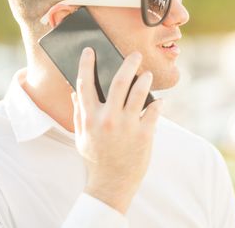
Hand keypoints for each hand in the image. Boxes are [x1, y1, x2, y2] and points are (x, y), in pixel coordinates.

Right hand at [71, 47, 162, 213]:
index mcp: (90, 118)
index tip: (90, 50)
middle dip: (128, 63)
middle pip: (119, 82)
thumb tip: (75, 90)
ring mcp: (127, 126)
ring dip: (145, 79)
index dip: (86, 64)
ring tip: (147, 75)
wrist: (111, 185)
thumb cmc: (95, 158)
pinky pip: (154, 111)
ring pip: (139, 92)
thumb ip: (79, 112)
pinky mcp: (144, 134)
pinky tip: (159, 101)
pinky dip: (158, 103)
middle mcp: (108, 119)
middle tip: (134, 54)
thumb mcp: (81, 136)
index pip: (85, 83)